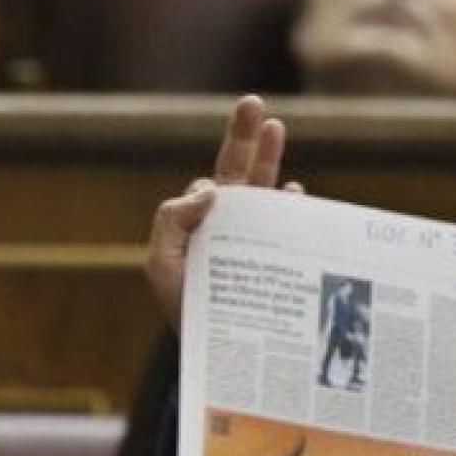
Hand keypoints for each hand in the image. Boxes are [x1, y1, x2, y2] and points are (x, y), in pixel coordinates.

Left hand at [144, 95, 300, 331]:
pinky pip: (287, 225)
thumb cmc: (183, 310)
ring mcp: (254, 240)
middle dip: (246, 137)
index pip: (211, 182)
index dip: (219, 166)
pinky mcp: (276, 257)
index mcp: (198, 224)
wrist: (211, 352)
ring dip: (269, 159)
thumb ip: (172, 222)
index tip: (222, 168)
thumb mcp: (161, 265)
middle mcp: (227, 227)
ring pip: (263, 191)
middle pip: (239, 173)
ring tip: (275, 127)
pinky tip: (293, 191)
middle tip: (253, 103)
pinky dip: (290, 207)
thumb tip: (210, 186)